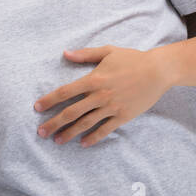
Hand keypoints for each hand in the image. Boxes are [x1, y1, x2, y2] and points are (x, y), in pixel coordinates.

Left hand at [33, 46, 176, 147]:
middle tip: (41, 132)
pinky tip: (83, 144)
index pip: (65, 92)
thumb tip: (65, 53)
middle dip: (54, 123)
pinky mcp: (123, 116)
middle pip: (71, 112)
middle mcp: (99, 95)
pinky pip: (105, 130)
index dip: (49, 100)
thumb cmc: (132, 59)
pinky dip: (93, 138)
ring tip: (57, 141)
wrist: (158, 71)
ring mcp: (111, 107)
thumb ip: (85, 54)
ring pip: (85, 124)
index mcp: (93, 79)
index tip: (37, 108)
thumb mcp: (107, 51)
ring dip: (69, 133)